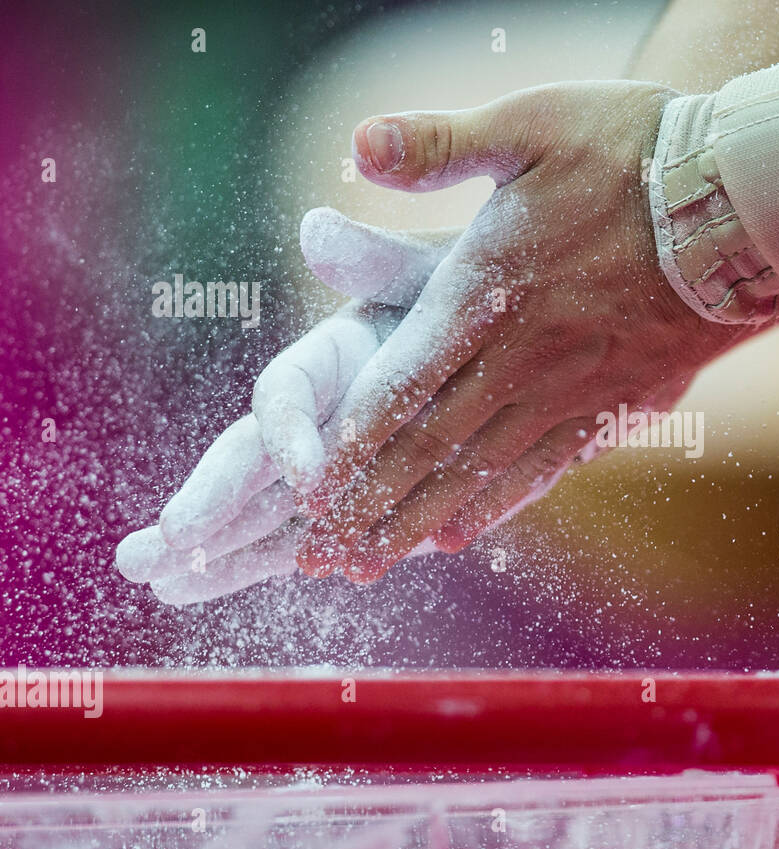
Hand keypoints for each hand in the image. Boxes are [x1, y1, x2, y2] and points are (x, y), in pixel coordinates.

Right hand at [116, 210, 458, 604]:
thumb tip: (318, 228)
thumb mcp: (438, 274)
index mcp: (337, 357)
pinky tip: (203, 588)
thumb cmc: (484, 298)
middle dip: (208, 506)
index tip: (309, 482)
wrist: (528, 346)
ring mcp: (342, 465)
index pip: (288, 395)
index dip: (290, 438)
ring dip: (215, 545)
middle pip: (255, 463)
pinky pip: (315, 538)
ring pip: (269, 510)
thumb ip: (381, 261)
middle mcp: (325, 414)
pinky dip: (266, 561)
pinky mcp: (370, 505)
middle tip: (147, 550)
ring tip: (154, 580)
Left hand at [298, 82, 756, 583]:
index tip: (307, 491)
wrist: (745, 203)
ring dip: (417, 520)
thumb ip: (439, 141)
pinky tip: (461, 535)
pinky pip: (544, 469)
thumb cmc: (637, 155)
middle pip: (429, 446)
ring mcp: (570, 387)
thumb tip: (360, 142)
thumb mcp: (531, 123)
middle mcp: (522, 356)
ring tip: (371, 565)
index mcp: (487, 290)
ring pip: (479, 471)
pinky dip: (496, 507)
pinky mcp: (613, 402)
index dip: (350, 442)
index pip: (401, 383)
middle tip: (317, 555)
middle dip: (367, 504)